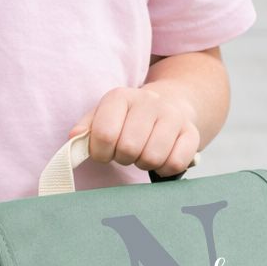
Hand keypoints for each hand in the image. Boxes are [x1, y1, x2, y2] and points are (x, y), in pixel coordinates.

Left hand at [68, 84, 199, 177]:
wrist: (168, 105)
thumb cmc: (127, 118)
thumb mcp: (103, 116)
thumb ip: (86, 128)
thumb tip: (74, 138)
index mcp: (120, 97)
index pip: (105, 134)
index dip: (101, 152)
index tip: (105, 152)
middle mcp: (148, 101)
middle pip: (128, 148)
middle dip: (123, 158)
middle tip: (126, 153)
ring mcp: (172, 115)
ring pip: (152, 157)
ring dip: (143, 163)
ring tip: (142, 153)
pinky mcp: (191, 132)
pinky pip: (175, 163)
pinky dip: (164, 169)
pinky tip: (160, 159)